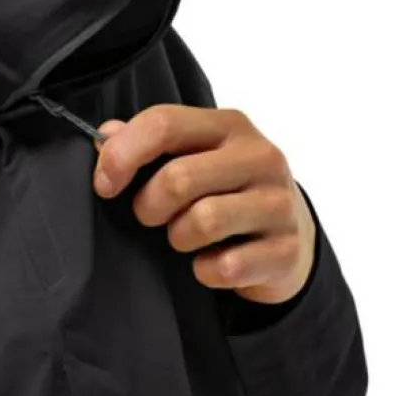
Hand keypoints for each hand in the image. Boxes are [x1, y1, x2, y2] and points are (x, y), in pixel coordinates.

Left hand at [92, 105, 316, 305]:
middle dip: (149, 206)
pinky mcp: (287, 249)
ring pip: (202, 222)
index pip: (164, 123)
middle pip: (177, 178)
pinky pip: (226, 266)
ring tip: (185, 237)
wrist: (290, 238)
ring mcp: (278, 203)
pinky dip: (206, 271)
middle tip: (151, 216)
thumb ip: (152, 142)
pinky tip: (212, 262)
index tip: (105, 184)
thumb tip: (106, 135)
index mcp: (230, 126)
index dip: (121, 155)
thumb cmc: (229, 192)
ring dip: (179, 238)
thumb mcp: (195, 156)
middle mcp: (260, 157)